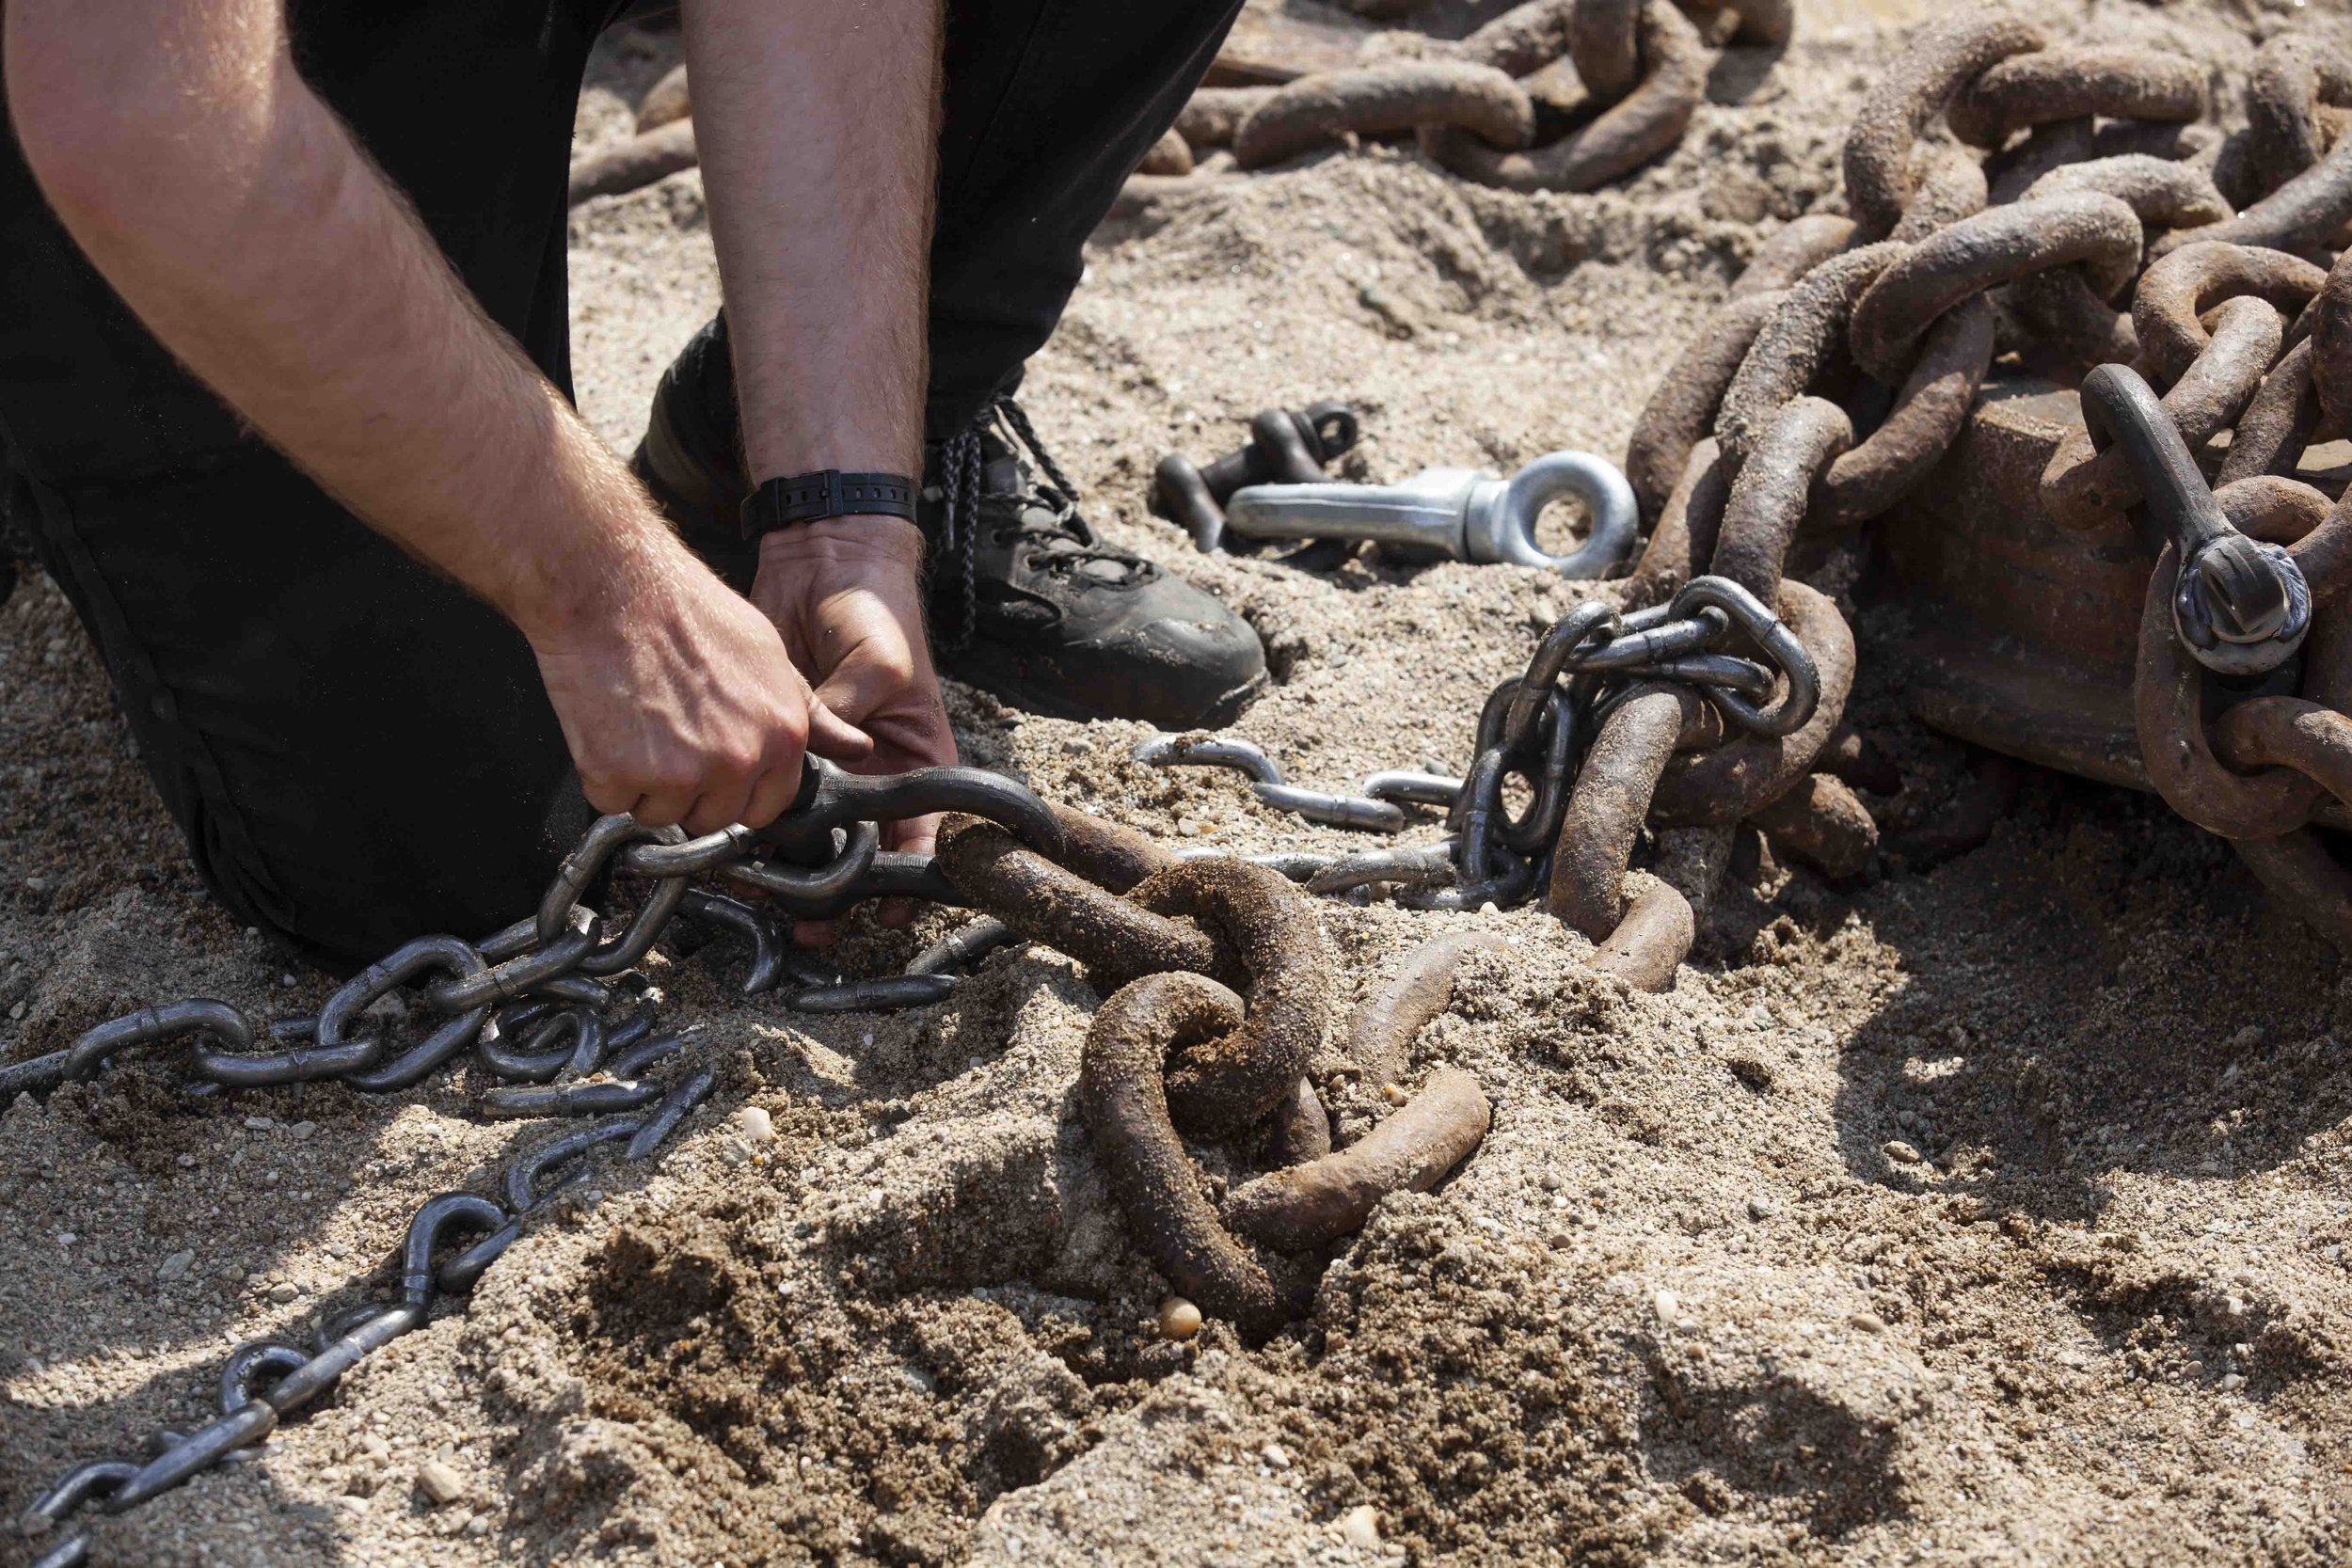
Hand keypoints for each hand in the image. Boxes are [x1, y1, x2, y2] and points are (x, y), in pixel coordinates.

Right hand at [530, 537, 871, 835]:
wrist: (617, 585)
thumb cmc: (689, 611)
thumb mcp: (772, 656)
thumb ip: (810, 712)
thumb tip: (858, 747)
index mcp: (782, 736)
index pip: (766, 807)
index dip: (736, 793)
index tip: (714, 772)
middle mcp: (738, 760)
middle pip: (712, 818)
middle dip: (688, 791)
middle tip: (666, 737)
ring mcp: (680, 772)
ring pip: (659, 814)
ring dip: (642, 784)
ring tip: (638, 723)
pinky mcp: (621, 773)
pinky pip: (613, 801)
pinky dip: (602, 774)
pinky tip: (608, 726)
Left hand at [752, 516, 954, 928]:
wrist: (821, 562)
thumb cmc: (876, 610)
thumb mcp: (881, 664)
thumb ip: (849, 715)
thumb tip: (818, 757)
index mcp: (914, 757)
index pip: (922, 831)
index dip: (909, 876)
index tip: (889, 913)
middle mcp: (872, 771)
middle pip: (860, 846)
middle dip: (840, 888)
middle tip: (814, 921)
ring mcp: (823, 763)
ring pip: (810, 832)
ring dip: (792, 865)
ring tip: (770, 895)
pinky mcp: (779, 747)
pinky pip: (766, 795)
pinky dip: (753, 822)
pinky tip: (735, 846)